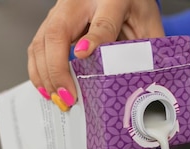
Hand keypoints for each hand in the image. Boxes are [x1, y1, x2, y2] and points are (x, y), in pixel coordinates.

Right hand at [28, 0, 163, 107]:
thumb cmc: (132, 4)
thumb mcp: (147, 21)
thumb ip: (150, 45)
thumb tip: (152, 78)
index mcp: (110, 0)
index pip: (101, 23)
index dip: (93, 40)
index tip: (84, 55)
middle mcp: (78, 3)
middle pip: (58, 33)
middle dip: (58, 70)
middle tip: (69, 97)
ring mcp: (61, 12)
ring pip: (41, 42)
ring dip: (45, 74)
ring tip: (58, 99)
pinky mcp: (52, 22)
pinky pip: (38, 47)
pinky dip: (38, 71)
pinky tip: (46, 89)